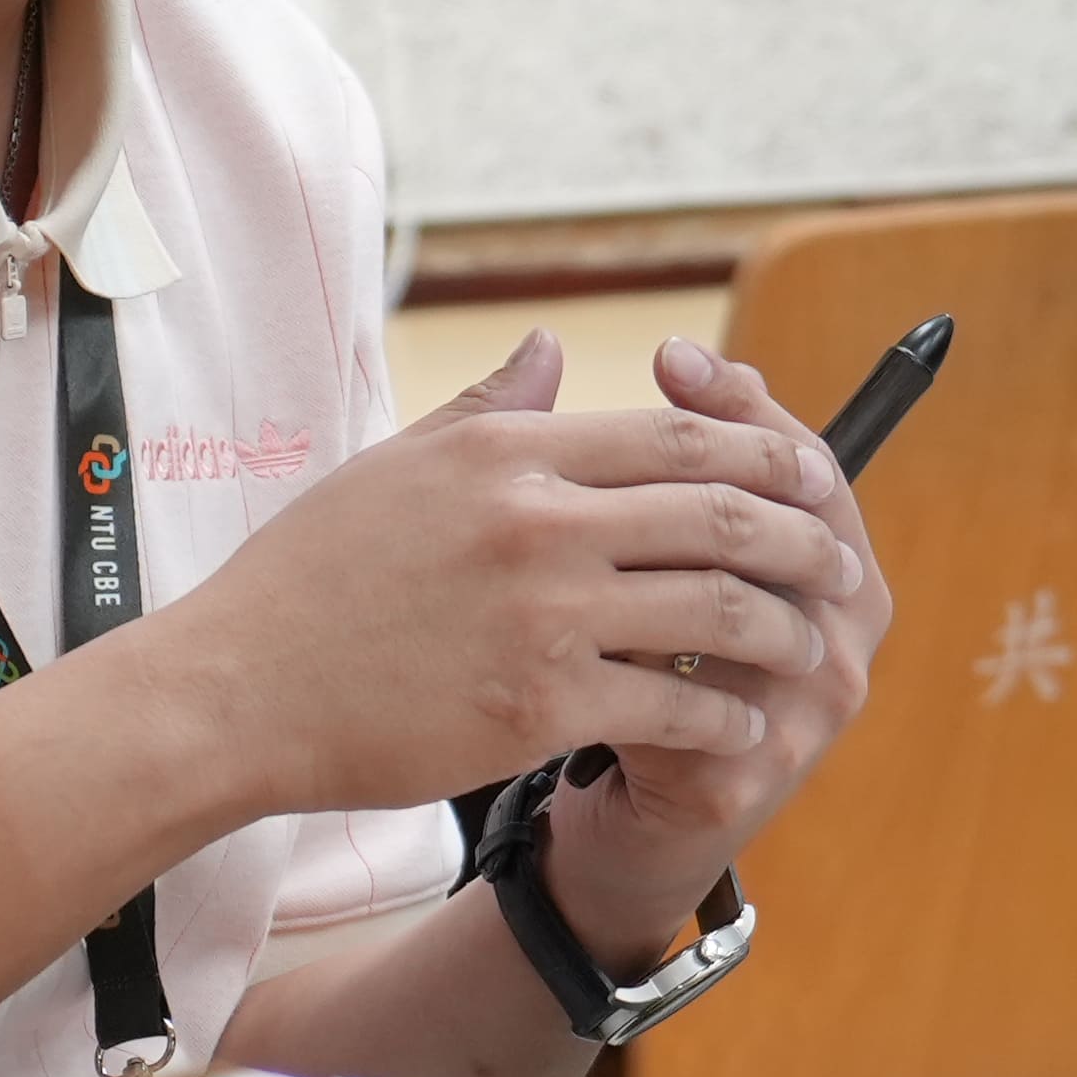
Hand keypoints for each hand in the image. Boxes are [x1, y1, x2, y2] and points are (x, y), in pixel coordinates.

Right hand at [143, 330, 877, 854]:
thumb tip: (550, 348)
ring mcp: (544, 612)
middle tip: (839, 564)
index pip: (679, 436)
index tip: (812, 475)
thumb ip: (488, 410)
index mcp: (511, 452)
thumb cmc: (307, 581)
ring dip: (784, 633)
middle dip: (806, 538)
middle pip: (724, 512)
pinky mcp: (540, 702)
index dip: (768, 455)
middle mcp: (539, 519)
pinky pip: (675, 705)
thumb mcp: (395, 467)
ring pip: (719, 610)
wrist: (236, 691)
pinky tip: (741, 728)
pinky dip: (726, 719)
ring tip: (809, 651)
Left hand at [527, 338, 893, 954]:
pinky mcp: (745, 773)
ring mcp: (804, 711)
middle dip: (700, 469)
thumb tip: (675, 348)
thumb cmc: (651, 664)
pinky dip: (621, 659)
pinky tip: (558, 630)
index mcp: (837, 572)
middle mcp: (842, 638)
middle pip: (791, 526)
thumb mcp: (664, 557)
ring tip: (573, 525)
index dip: (744, 407)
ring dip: (655, 568)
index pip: (809, 467)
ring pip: (739, 608)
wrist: (633, 817)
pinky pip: (687, 695)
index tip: (668, 355)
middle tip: (620, 420)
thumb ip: (678, 465)